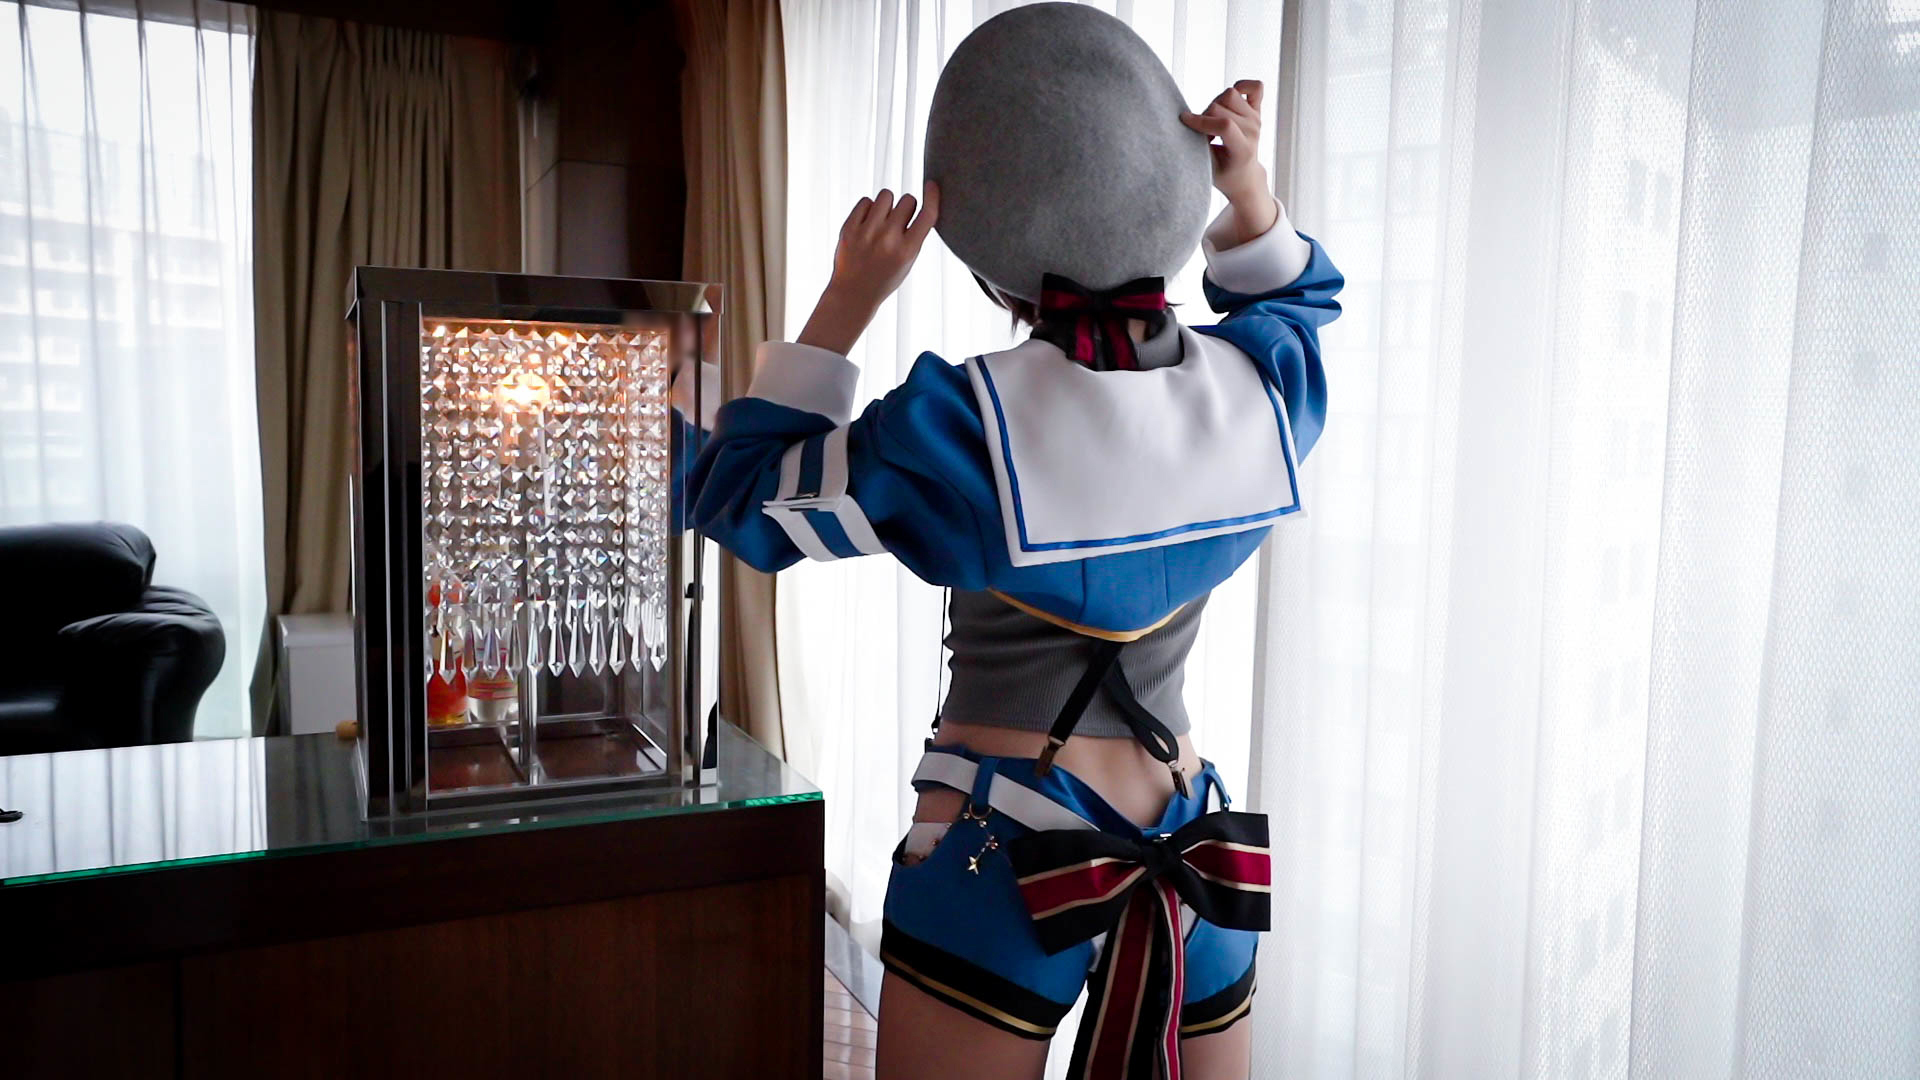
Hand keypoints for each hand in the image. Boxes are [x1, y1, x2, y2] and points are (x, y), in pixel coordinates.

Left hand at [798, 183, 939, 354]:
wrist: (853, 293)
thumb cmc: (885, 276)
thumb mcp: (908, 261)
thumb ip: (914, 234)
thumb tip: (916, 201)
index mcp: (908, 250)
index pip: (927, 214)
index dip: (932, 196)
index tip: (931, 184)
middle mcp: (888, 239)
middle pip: (907, 200)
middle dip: (906, 208)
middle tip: (897, 224)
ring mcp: (867, 232)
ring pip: (886, 195)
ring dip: (887, 205)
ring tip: (880, 222)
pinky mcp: (849, 227)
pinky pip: (866, 200)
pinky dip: (868, 209)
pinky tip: (866, 224)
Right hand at [1181, 81, 1278, 243]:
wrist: (1245, 177)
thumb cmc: (1224, 175)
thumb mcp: (1207, 169)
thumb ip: (1198, 147)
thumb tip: (1185, 124)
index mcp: (1243, 149)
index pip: (1224, 125)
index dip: (1201, 120)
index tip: (1184, 120)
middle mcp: (1253, 131)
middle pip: (1220, 107)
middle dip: (1204, 116)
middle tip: (1202, 132)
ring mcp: (1256, 119)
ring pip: (1231, 93)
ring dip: (1216, 103)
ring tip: (1213, 120)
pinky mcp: (1257, 110)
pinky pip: (1256, 87)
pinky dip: (1242, 86)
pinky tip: (1231, 99)